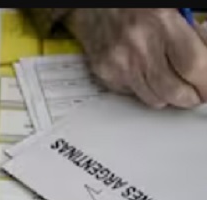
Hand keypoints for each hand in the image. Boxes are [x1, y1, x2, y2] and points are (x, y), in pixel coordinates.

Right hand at [65, 8, 206, 107]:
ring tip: (170, 81)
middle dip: (190, 97)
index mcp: (162, 22)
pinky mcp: (105, 73)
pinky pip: (133, 94)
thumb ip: (191, 35)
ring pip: (154, 99)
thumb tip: (205, 62)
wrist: (94, 5)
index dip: (206, 83)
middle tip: (195, 93)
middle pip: (174, 91)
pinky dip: (144, 89)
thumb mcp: (171, 11)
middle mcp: (138, 45)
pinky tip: (144, 73)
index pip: (194, 65)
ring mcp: (119, 63)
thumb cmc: (133, 5)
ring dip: (167, 95)